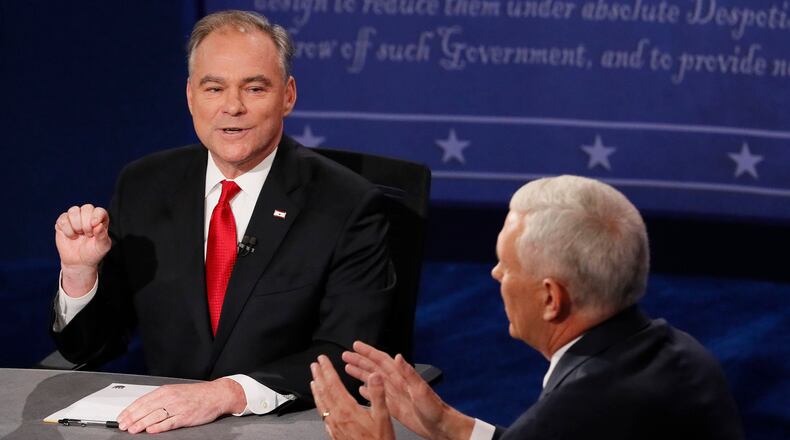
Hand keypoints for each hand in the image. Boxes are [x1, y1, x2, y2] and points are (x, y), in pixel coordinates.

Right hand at [54, 204, 110, 295]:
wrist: (79, 262)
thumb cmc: (93, 253)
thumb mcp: (102, 246)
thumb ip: (102, 236)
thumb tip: (98, 225)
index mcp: (100, 220)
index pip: (99, 211)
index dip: (97, 216)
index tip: (94, 225)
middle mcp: (87, 217)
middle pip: (87, 208)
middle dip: (86, 222)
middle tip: (88, 234)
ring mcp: (74, 219)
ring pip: (73, 210)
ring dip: (76, 224)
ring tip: (79, 234)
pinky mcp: (63, 223)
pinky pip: (62, 219)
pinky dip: (66, 228)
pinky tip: (71, 236)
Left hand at [117, 379, 245, 433]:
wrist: (216, 394)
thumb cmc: (196, 395)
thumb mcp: (175, 392)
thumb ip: (159, 399)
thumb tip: (141, 409)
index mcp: (166, 391)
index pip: (143, 401)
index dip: (130, 410)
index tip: (121, 417)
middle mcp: (170, 398)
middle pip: (146, 409)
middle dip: (132, 418)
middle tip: (122, 425)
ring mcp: (178, 407)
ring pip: (155, 416)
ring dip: (141, 423)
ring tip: (132, 430)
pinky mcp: (186, 416)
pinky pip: (170, 422)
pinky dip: (159, 427)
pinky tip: (151, 430)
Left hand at [310, 355, 394, 439]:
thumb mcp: (383, 417)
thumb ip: (377, 395)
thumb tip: (375, 375)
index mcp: (348, 410)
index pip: (334, 384)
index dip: (327, 370)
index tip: (322, 359)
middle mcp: (338, 417)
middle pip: (324, 392)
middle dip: (319, 376)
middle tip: (315, 365)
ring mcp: (334, 426)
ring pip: (321, 403)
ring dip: (317, 389)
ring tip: (313, 379)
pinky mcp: (334, 433)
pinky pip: (323, 415)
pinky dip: (320, 404)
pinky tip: (321, 404)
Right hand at [343, 341, 473, 439]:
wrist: (440, 426)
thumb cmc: (434, 408)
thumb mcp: (420, 389)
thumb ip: (409, 373)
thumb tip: (398, 357)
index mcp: (401, 377)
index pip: (381, 360)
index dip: (368, 352)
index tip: (356, 345)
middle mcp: (397, 383)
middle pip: (374, 368)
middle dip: (360, 360)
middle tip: (346, 355)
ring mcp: (395, 394)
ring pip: (374, 380)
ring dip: (361, 373)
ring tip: (348, 368)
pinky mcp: (394, 406)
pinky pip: (378, 396)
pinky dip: (368, 391)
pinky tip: (360, 389)